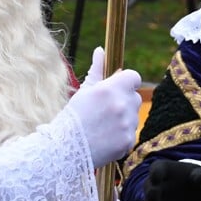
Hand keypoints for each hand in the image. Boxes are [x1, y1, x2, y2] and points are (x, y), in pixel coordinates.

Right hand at [65, 47, 141, 166]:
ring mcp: (128, 124)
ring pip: (133, 116)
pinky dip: (122, 135)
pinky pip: (131, 133)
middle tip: (105, 110)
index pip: (134, 77)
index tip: (118, 87)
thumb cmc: (74, 116)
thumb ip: (96, 70)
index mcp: (111, 89)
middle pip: (135, 97)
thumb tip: (101, 50)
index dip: (127, 81)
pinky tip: (105, 137)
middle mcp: (122, 104)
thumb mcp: (84, 91)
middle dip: (124, 101)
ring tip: (102, 126)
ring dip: (123, 118)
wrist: (66, 149)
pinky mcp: (129, 141)